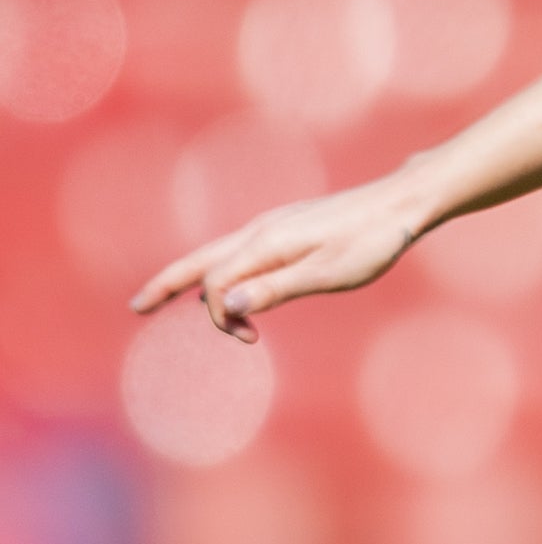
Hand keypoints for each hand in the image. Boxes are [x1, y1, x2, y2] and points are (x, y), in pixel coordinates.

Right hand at [130, 174, 436, 342]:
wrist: (402, 204)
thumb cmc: (371, 242)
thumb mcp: (328, 273)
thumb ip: (275, 289)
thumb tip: (224, 307)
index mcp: (266, 243)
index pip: (216, 284)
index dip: (219, 316)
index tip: (249, 339)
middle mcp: (262, 230)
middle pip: (201, 259)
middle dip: (167, 283)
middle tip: (136, 307)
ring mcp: (275, 226)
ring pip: (220, 252)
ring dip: (192, 276)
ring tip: (166, 296)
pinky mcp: (290, 227)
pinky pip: (241, 250)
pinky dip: (222, 267)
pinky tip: (227, 278)